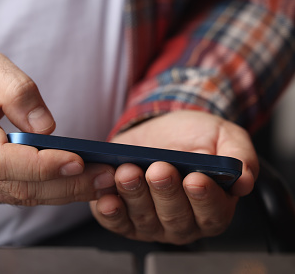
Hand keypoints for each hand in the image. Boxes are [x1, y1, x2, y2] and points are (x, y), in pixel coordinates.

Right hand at [0, 50, 115, 205]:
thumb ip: (16, 91)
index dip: (41, 165)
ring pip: (19, 197)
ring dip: (63, 192)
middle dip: (67, 184)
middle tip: (109, 175)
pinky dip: (45, 192)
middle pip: (18, 187)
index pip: (0, 161)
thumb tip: (48, 129)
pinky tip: (72, 181)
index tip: (79, 159)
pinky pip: (12, 196)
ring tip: (101, 181)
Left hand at [90, 110, 257, 244]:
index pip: (212, 213)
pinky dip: (111, 212)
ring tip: (129, 171)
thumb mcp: (222, 136)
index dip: (204, 198)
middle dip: (165, 193)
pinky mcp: (123, 218)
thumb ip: (239, 156)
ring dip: (135, 195)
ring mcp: (152, 223)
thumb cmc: (192, 137)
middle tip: (159, 169)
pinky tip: (108, 199)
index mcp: (213, 206)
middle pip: (175, 218)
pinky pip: (116, 222)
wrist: (156, 130)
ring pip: (144, 218)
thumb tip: (244, 181)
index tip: (195, 178)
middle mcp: (183, 221)